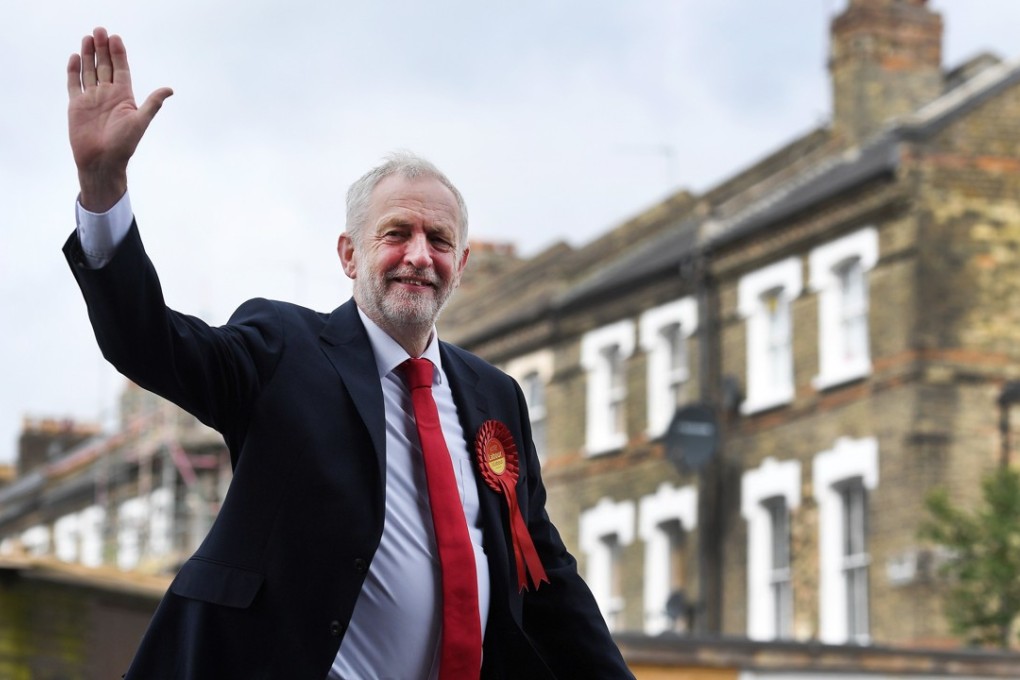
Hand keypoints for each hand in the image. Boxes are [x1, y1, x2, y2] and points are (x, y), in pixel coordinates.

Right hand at [67, 27, 172, 211]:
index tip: (116, 38)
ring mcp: (92, 99)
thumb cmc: (123, 145)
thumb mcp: (140, 121)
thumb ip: (152, 103)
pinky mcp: (76, 105)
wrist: (102, 162)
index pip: (121, 69)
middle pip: (104, 66)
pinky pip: (74, 84)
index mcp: (124, 97)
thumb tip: (170, 89)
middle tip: (100, 30)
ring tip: (88, 37)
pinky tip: (75, 57)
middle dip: (102, 48)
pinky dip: (74, 71)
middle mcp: (108, 95)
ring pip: (89, 71)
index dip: (118, 54)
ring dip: (89, 55)